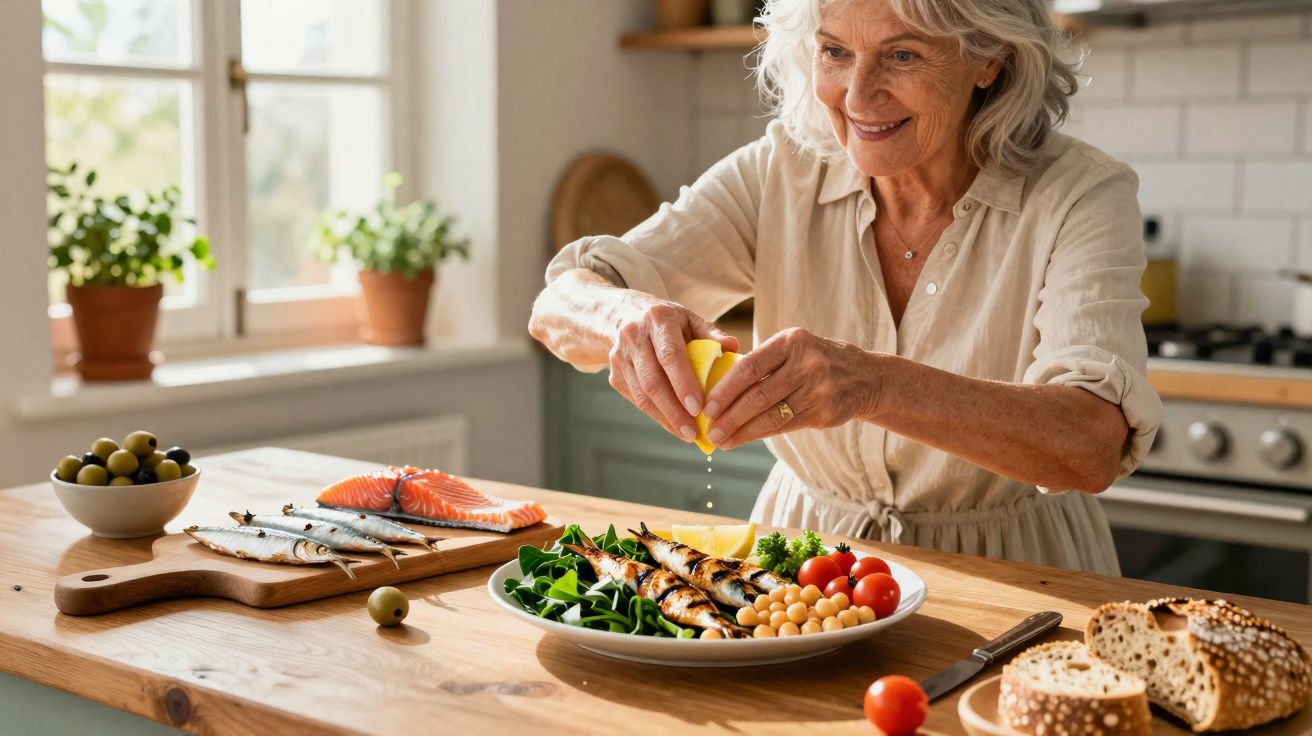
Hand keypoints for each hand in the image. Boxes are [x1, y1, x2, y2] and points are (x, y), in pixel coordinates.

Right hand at [608, 297, 739, 441]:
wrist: (623, 316)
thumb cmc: (667, 322)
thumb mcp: (689, 319)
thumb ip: (711, 334)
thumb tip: (733, 348)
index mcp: (657, 319)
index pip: (670, 355)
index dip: (683, 383)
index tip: (698, 408)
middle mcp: (634, 337)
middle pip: (652, 380)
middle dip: (673, 410)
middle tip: (693, 432)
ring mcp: (620, 358)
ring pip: (642, 395)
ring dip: (665, 418)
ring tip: (687, 434)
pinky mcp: (614, 375)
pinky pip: (636, 400)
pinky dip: (656, 415)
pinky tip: (674, 426)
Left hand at [704, 328, 877, 448]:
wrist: (865, 377)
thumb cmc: (814, 361)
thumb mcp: (793, 349)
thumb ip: (762, 363)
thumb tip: (717, 390)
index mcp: (792, 341)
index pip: (750, 366)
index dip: (725, 389)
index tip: (706, 406)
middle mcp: (807, 363)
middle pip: (758, 395)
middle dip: (730, 416)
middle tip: (709, 430)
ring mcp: (819, 389)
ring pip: (771, 415)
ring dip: (742, 431)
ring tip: (721, 440)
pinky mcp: (825, 412)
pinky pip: (785, 426)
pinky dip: (760, 434)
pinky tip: (743, 438)